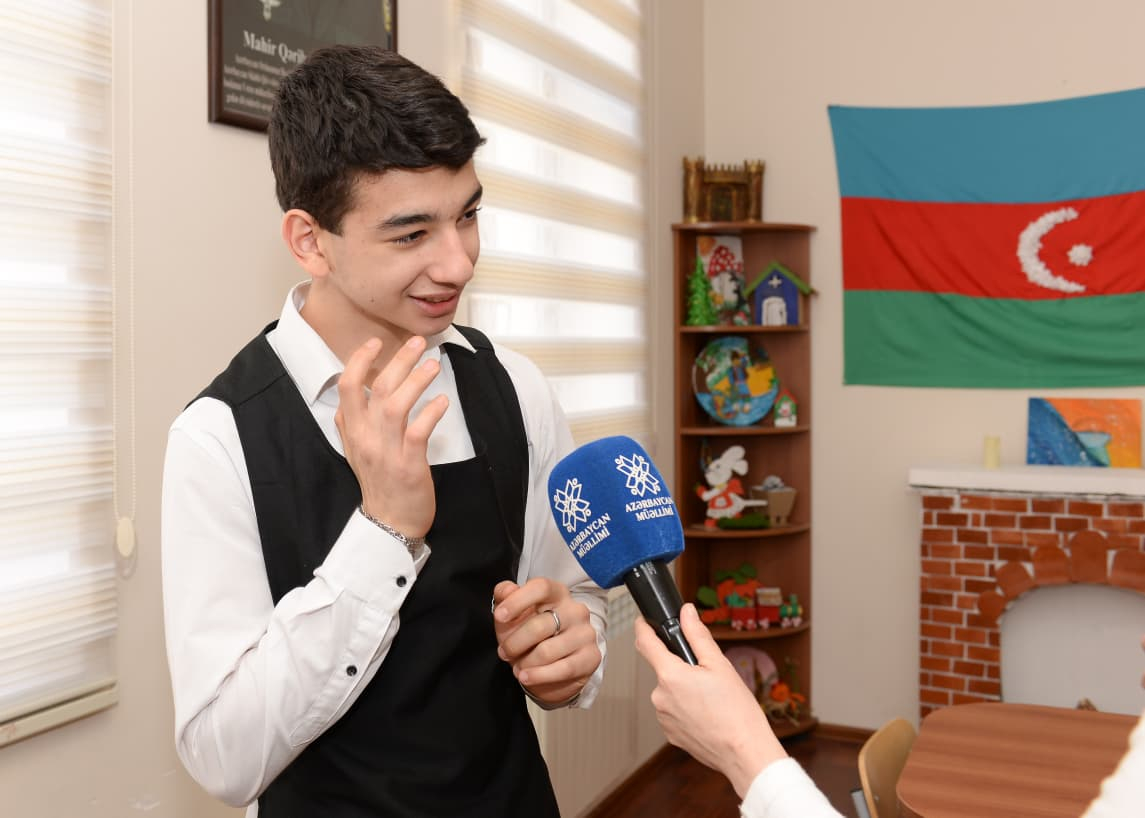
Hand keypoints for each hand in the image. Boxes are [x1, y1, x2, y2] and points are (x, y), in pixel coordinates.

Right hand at [334, 336, 448, 538]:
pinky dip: (430, 413)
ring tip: (433, 365)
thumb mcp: (355, 451)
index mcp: (352, 432)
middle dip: (399, 361)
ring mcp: (386, 452)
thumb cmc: (378, 483)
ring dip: (416, 381)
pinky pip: (418, 432)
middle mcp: (366, 438)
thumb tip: (350, 395)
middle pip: (378, 389)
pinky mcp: (408, 466)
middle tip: (418, 343)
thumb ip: (351, 423)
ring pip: (396, 406)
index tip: (375, 342)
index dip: (358, 361)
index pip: (347, 388)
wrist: (389, 524)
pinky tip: (442, 401)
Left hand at [493, 578, 601, 705]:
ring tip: (518, 667)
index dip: (518, 601)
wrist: (552, 669)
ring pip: (546, 651)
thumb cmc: (530, 636)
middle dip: (514, 643)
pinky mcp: (591, 657)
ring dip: (525, 663)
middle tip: (504, 652)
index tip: (499, 616)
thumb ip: (506, 596)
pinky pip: (562, 669)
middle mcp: (576, 610)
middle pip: (539, 626)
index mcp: (557, 593)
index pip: (541, 588)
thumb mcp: (513, 615)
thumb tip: (505, 590)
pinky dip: (538, 676)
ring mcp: (585, 633)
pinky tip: (526, 676)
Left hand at [634, 603, 787, 797]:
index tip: (643, 621)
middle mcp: (659, 696)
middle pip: (663, 669)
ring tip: (711, 700)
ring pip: (669, 692)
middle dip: (680, 667)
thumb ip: (697, 635)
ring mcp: (663, 717)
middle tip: (707, 675)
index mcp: (670, 675)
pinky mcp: (670, 734)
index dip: (643, 627)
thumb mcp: (719, 664)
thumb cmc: (736, 711)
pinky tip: (707, 715)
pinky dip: (686, 709)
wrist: (744, 753)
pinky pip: (673, 711)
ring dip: (684, 690)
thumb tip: (686, 613)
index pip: (645, 642)